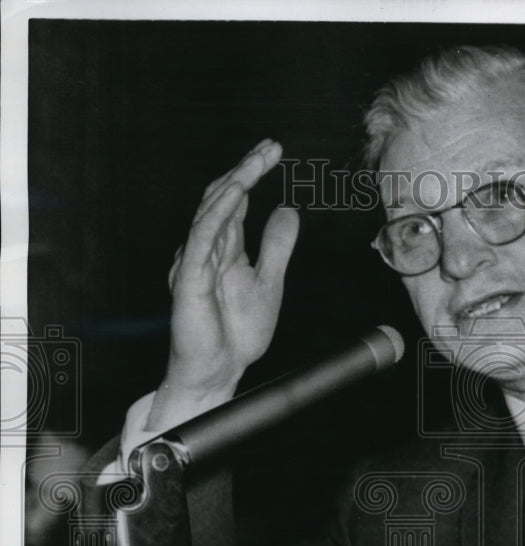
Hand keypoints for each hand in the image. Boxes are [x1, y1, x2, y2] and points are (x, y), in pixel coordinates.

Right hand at [148, 139, 298, 429]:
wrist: (220, 372)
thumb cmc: (238, 334)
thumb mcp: (270, 282)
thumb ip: (277, 247)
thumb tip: (288, 209)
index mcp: (225, 249)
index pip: (236, 201)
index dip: (251, 173)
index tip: (272, 150)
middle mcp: (207, 249)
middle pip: (222, 198)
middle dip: (245, 169)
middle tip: (269, 146)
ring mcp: (195, 261)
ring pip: (211, 211)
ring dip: (235, 182)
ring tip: (257, 160)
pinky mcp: (188, 278)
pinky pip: (202, 237)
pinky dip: (219, 212)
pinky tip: (237, 192)